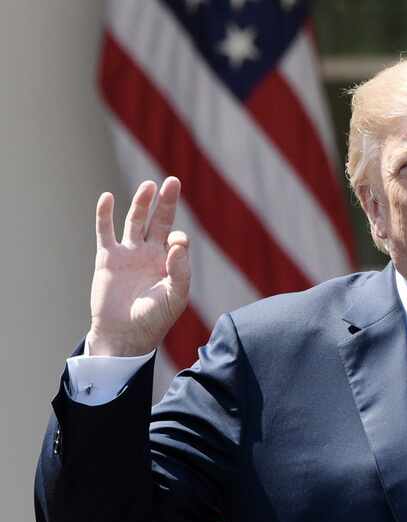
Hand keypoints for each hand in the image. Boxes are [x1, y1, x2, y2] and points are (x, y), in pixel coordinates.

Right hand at [87, 177, 190, 355]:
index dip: (178, 238)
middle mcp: (150, 253)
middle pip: (159, 220)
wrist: (124, 335)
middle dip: (166, 202)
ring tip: (149, 186)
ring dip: (141, 203)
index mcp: (169, 262)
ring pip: (135, 221)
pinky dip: (104, 214)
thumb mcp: (175, 297)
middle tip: (173, 181)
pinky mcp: (108, 258)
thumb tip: (178, 242)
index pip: (177, 238)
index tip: (175, 245)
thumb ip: (180, 271)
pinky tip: (106, 197)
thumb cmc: (154, 319)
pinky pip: (105, 232)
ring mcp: (128, 254)